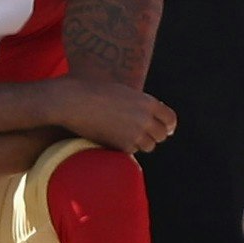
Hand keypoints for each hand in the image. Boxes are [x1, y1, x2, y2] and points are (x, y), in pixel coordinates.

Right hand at [51, 77, 178, 153]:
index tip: (166, 129)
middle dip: (154, 135)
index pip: (170, 118)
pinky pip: (132, 151)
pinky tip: (114, 138)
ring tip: (126, 135)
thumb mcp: (123, 92)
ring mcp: (135, 133)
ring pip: (149, 146)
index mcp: (147, 102)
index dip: (168, 125)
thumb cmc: (93, 92)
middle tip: (144, 134)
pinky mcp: (122, 145)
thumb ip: (139, 103)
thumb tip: (149, 116)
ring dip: (141, 142)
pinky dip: (126, 147)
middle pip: (161, 135)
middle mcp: (145, 118)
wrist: (74, 102)